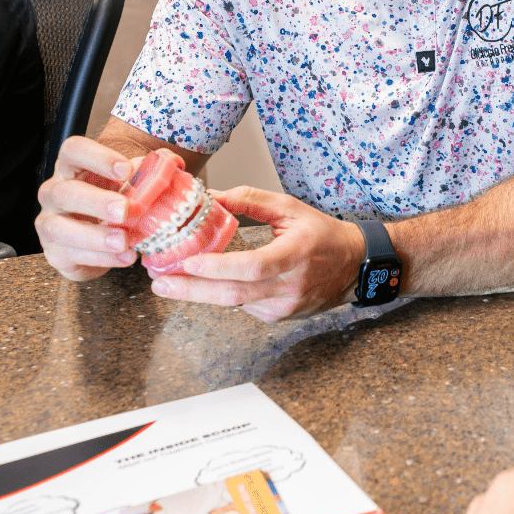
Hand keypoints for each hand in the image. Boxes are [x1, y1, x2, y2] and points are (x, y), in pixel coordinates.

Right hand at [35, 135, 138, 280]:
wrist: (96, 242)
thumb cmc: (112, 204)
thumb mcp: (128, 185)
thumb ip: (146, 173)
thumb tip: (172, 163)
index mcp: (72, 168)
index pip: (73, 151)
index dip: (98, 157)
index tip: (126, 170)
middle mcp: (54, 193)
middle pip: (66, 191)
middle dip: (96, 201)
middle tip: (125, 210)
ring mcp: (49, 223)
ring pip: (59, 227)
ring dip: (94, 236)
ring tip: (124, 241)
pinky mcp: (54, 252)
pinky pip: (72, 255)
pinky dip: (102, 258)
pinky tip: (125, 257)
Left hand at [148, 186, 365, 321]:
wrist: (354, 266)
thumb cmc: (322, 234)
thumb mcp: (290, 208)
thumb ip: (250, 201)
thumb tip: (211, 196)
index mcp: (295, 254)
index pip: (252, 267)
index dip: (218, 268)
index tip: (187, 262)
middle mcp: (289, 286)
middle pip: (233, 295)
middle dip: (191, 290)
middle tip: (159, 282)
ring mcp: (284, 306)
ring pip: (234, 304)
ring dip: (200, 293)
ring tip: (169, 281)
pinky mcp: (278, 317)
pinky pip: (243, 307)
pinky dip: (223, 295)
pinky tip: (207, 284)